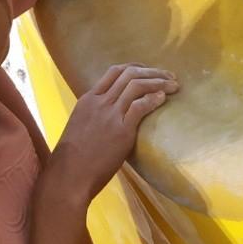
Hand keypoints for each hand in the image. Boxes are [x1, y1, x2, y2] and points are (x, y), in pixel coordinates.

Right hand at [49, 63, 176, 190]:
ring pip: (137, 85)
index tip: (149, 71)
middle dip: (153, 72)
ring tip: (173, 86)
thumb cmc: (73, 159)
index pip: (114, 72)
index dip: (136, 67)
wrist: (69, 175)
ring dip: (159, 82)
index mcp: (88, 99)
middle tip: (168, 76)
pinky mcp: (121, 130)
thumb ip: (95, 116)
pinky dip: (154, 99)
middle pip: (130, 74)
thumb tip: (112, 117)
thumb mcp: (79, 127)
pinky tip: (163, 99)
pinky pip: (140, 106)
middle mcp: (99, 102)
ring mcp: (110, 114)